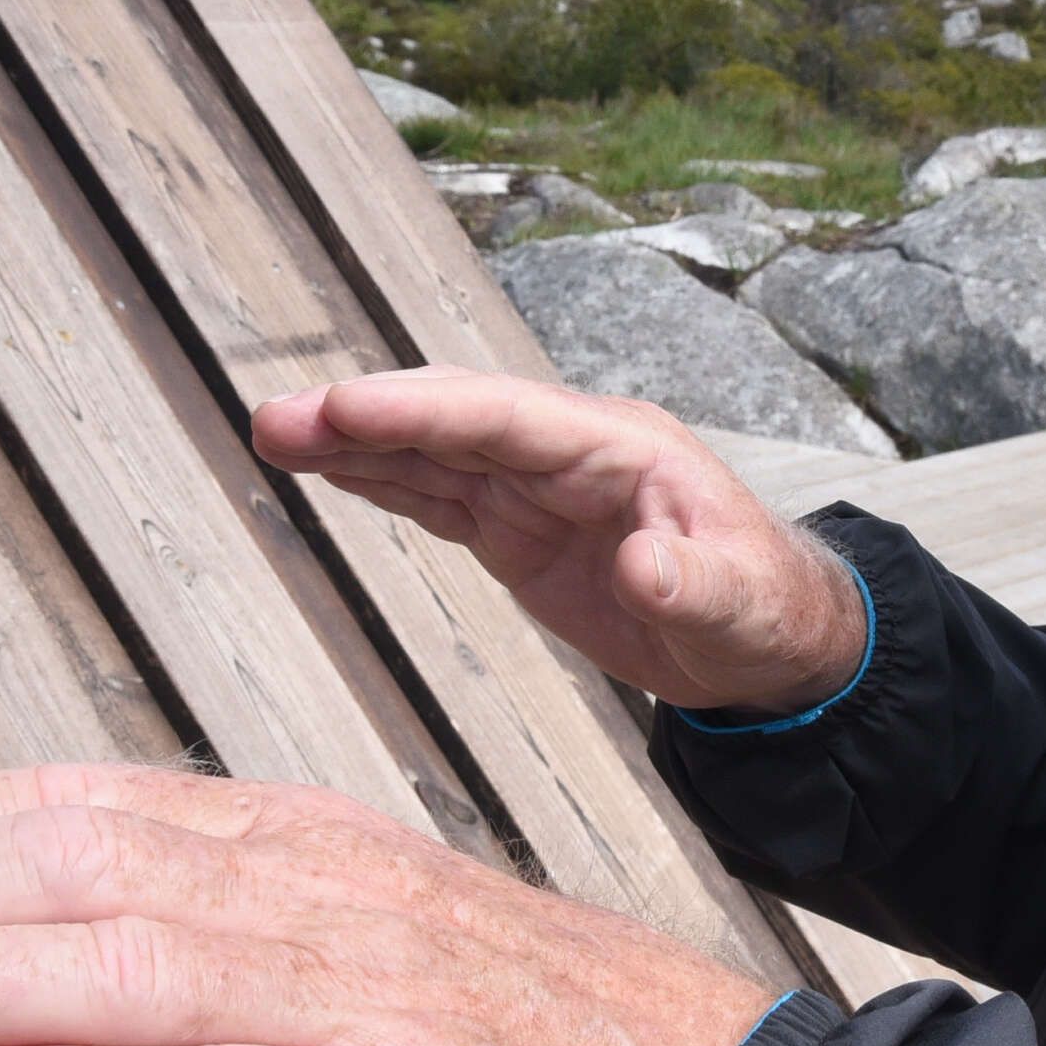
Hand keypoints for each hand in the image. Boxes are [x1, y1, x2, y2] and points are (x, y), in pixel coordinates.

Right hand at [252, 366, 866, 717]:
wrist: (772, 636)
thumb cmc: (766, 607)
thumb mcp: (742, 605)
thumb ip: (695, 585)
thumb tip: (647, 569)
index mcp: (619, 448)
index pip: (504, 416)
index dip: (422, 411)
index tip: (345, 408)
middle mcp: (569, 453)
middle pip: (454, 419)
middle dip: (367, 417)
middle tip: (277, 422)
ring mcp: (539, 488)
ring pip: (434, 451)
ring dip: (357, 444)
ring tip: (274, 434)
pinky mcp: (521, 528)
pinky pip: (441, 493)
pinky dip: (383, 479)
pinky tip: (329, 470)